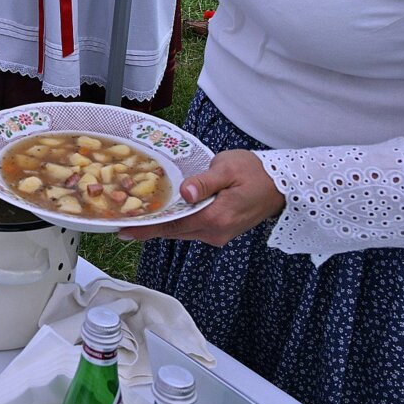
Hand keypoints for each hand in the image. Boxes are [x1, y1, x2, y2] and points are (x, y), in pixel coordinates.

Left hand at [116, 150, 283, 247]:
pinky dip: (175, 223)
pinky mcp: (220, 231)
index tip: (124, 230)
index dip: (146, 228)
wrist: (282, 186)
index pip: (173, 225)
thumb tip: (185, 193)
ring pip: (182, 231)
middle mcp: (215, 232)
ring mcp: (218, 235)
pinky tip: (162, 215)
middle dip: (147, 228)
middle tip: (121, 223)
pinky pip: (191, 229)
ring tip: (135, 219)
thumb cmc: (255, 172)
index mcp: (215, 218)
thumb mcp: (229, 168)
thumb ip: (205, 182)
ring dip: (160, 226)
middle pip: (173, 231)